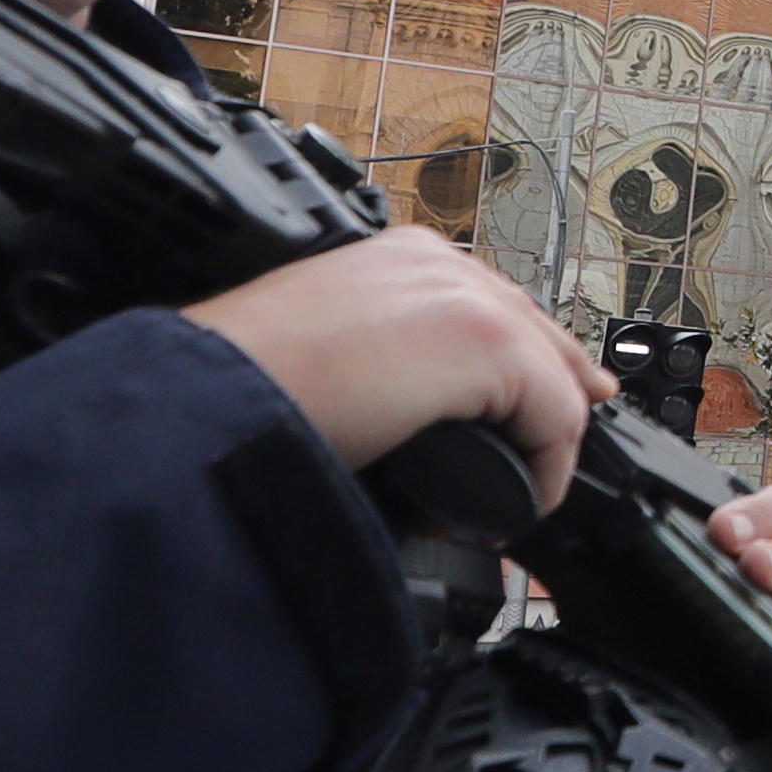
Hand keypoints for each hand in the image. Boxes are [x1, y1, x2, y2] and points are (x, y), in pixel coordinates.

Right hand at [186, 233, 585, 511]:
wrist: (213, 395)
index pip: (495, 306)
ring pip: (552, 382)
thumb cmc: (241, 388)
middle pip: (537, 333)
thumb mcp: (327, 359)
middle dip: (558, 395)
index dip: (532, 360)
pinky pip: (556, 421)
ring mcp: (467, 299)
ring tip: (503, 507)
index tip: (558, 397)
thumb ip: (381, 368)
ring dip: (535, 453)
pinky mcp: (487, 343)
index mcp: (399, 260)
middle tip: (556, 456)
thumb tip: (414, 418)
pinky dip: (540, 477)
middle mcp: (439, 265)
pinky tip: (507, 511)